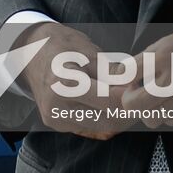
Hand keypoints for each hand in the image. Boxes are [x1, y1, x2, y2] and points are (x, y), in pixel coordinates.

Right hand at [14, 22, 131, 140]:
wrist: (30, 51)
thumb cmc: (61, 45)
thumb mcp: (89, 52)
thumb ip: (112, 73)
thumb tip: (136, 86)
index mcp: (64, 85)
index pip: (109, 102)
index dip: (130, 97)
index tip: (142, 88)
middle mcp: (57, 107)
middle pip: (107, 121)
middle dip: (127, 111)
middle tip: (139, 97)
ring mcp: (55, 119)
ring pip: (99, 126)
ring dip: (116, 115)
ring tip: (125, 98)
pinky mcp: (56, 124)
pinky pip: (87, 124)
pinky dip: (101, 116)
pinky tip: (107, 102)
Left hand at [122, 4, 172, 126]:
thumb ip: (160, 51)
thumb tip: (142, 64)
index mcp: (165, 53)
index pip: (126, 73)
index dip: (125, 75)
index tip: (128, 75)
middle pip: (132, 105)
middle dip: (131, 98)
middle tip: (138, 90)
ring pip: (154, 118)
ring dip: (152, 109)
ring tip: (161, 94)